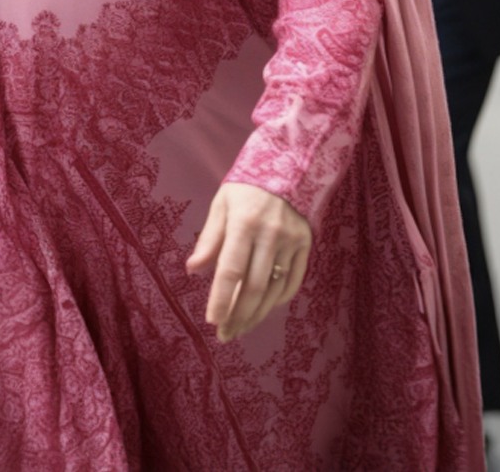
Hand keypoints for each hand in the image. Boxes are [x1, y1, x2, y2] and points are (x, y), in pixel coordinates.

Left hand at [186, 183, 311, 342]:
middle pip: (254, 287)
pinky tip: (264, 309)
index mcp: (244, 221)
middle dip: (238, 315)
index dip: (222, 298)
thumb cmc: (247, 188)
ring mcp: (291, 240)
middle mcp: (270, 233)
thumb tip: (193, 270)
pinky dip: (277, 301)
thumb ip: (209, 239)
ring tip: (240, 327)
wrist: (288, 166)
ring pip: (274, 291)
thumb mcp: (222, 204)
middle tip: (225, 333)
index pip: (231, 269)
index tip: (213, 320)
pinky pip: (292, 283)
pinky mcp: (306, 244)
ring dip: (256, 315)